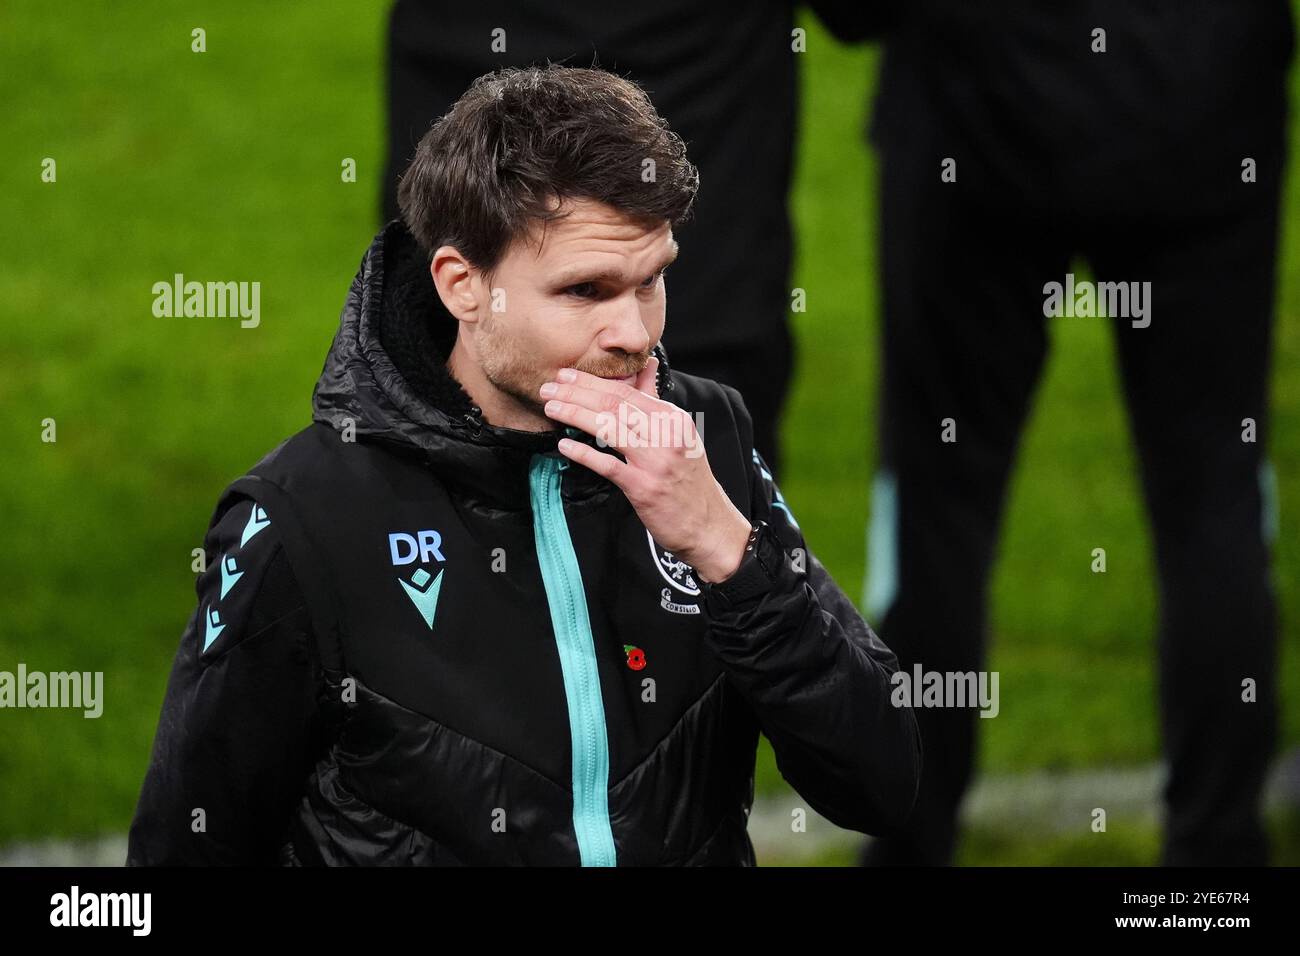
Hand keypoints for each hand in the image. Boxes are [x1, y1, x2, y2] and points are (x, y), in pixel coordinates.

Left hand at [539, 356, 751, 582]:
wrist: (707, 524)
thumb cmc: (688, 479)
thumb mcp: (679, 435)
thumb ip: (656, 401)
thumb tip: (647, 365)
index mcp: (672, 418)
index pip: (627, 391)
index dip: (592, 381)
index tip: (566, 376)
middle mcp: (666, 435)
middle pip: (614, 405)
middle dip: (576, 394)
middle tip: (548, 388)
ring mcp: (655, 461)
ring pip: (609, 428)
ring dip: (574, 415)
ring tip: (551, 409)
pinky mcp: (644, 487)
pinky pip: (608, 465)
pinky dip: (583, 454)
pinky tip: (564, 446)